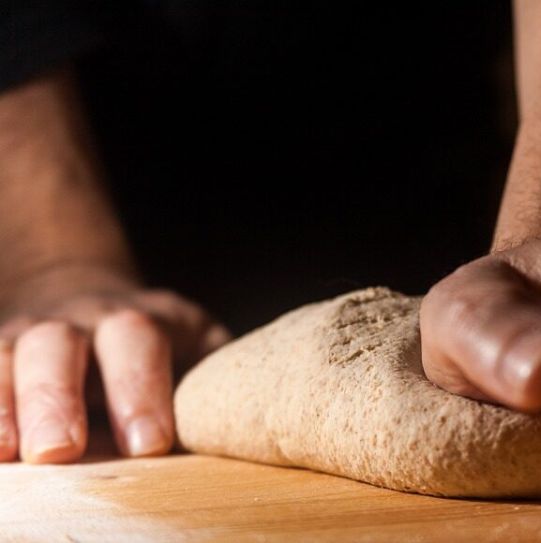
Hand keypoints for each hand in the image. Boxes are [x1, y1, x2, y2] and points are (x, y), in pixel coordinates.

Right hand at [0, 265, 228, 463]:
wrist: (96, 309)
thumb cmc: (163, 351)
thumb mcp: (199, 350)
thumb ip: (215, 382)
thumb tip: (246, 425)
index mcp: (141, 321)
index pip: (140, 342)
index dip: (141, 389)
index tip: (150, 444)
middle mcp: (77, 322)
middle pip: (59, 344)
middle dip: (57, 397)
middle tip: (62, 450)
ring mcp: (27, 337)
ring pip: (5, 356)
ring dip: (3, 404)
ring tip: (8, 452)